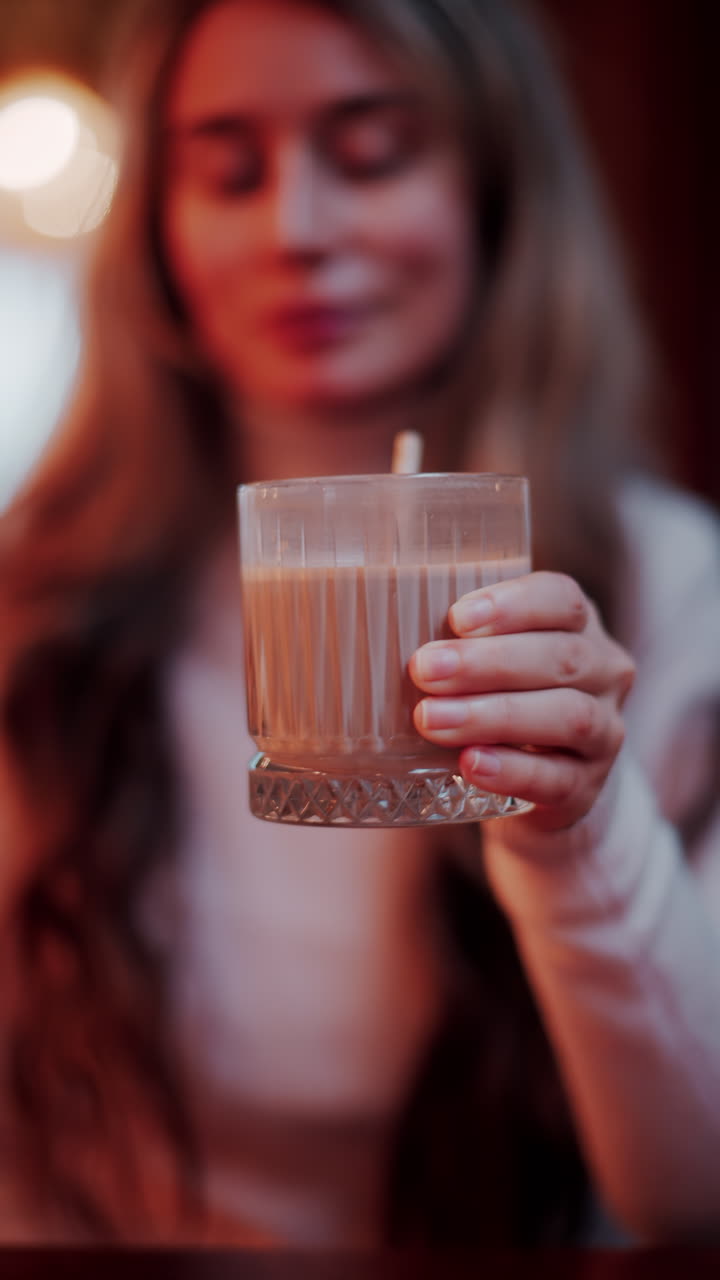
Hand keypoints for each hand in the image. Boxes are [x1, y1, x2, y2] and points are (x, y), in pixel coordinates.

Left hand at [409, 572, 635, 831]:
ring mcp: (605, 732)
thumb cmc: (499, 700)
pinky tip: (470, 764)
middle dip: (488, 662)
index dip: (513, 605)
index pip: (562, 599)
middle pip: (560, 656)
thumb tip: (379, 624)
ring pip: (567, 716)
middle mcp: (605, 672)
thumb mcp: (487, 663)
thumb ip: (457, 641)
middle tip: (424, 670)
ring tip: (432, 720)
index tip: (457, 617)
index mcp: (579, 625)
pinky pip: (558, 779)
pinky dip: (512, 770)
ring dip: (494, 715)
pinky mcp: (589, 787)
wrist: (537, 783)